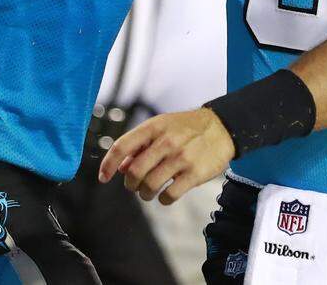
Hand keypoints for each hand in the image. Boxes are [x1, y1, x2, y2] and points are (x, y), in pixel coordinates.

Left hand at [98, 107, 235, 204]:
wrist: (222, 127)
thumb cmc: (186, 128)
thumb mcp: (161, 127)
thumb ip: (140, 145)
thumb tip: (120, 167)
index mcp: (154, 127)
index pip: (122, 146)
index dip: (108, 164)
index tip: (103, 177)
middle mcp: (166, 141)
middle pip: (134, 172)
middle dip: (130, 185)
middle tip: (135, 186)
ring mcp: (181, 158)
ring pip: (150, 186)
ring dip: (145, 194)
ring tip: (149, 191)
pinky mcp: (195, 174)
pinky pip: (169, 196)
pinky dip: (163, 200)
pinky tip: (166, 194)